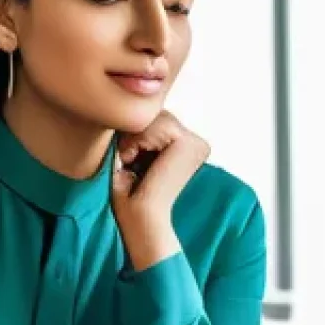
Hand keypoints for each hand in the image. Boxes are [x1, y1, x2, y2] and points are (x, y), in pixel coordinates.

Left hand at [111, 111, 209, 270]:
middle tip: (127, 164)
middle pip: (154, 114)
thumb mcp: (134, 154)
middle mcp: (197, 142)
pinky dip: (135, 142)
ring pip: (153, 117)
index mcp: (186, 145)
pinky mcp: (192, 145)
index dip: (132, 134)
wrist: (139, 221)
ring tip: (129, 165)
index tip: (128, 162)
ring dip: (132, 140)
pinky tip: (133, 163)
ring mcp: (198, 143)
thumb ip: (139, 129)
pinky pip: (153, 124)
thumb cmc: (129, 194)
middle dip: (133, 135)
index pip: (152, 117)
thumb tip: (130, 104)